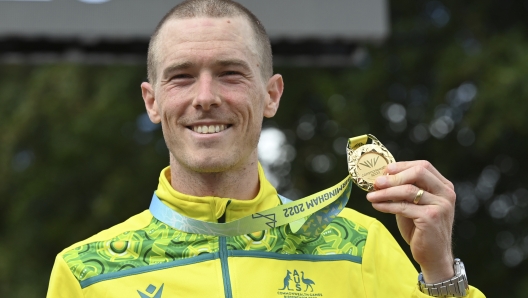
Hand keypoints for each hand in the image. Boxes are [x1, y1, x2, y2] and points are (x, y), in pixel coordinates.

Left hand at [366, 160, 455, 282]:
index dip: (401, 166)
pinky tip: (376, 205)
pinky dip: (387, 205)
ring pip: (408, 190)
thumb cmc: (421, 229)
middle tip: (376, 182)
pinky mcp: (431, 217)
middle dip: (394, 176)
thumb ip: (403, 191)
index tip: (384, 171)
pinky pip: (403, 206)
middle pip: (418, 172)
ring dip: (385, 192)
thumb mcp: (413, 205)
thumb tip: (380, 178)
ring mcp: (440, 205)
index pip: (423, 166)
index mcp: (443, 186)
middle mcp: (446, 193)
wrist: (433, 255)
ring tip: (370, 196)